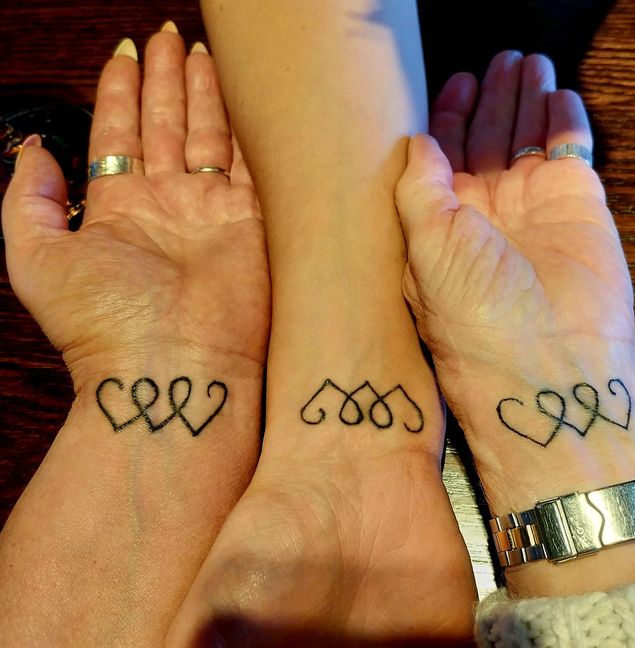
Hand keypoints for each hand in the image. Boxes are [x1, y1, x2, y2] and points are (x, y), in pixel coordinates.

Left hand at [2, 32, 268, 386]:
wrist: (173, 367)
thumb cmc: (103, 324)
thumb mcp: (35, 259)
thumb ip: (27, 201)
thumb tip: (33, 152)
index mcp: (117, 210)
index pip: (119, 135)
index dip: (120, 93)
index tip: (126, 54)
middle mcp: (165, 205)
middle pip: (163, 125)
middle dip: (164, 80)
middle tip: (167, 38)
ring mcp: (209, 211)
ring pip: (205, 134)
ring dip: (202, 91)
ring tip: (197, 50)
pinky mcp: (249, 221)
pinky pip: (246, 162)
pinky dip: (243, 129)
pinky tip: (239, 96)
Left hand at [397, 51, 632, 380]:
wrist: (546, 363)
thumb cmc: (471, 313)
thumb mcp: (426, 248)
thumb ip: (419, 189)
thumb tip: (417, 140)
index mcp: (443, 222)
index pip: (443, 157)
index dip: (446, 118)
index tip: (452, 83)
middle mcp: (487, 213)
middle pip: (486, 139)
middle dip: (490, 100)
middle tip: (496, 63)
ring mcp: (533, 207)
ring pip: (528, 137)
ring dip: (526, 99)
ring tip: (526, 63)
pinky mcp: (577, 204)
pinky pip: (571, 148)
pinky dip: (565, 120)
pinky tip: (556, 93)